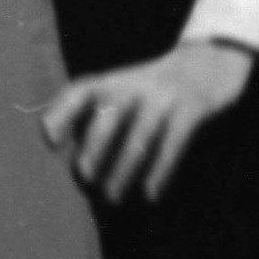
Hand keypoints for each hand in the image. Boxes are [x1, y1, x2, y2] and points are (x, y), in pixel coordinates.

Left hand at [41, 39, 254, 204]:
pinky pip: (173, 145)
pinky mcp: (191, 110)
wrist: (207, 61)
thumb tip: (78, 167)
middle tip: (84, 178)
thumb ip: (94, 118)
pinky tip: (150, 194)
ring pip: (139, 138)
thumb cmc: (148, 90)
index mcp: (107, 82)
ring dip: (123, 169)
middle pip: (108, 117)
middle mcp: (131, 87)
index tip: (50, 141)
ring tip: (112, 197)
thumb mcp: (119, 91)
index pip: (78, 93)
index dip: (61, 114)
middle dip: (93, 148)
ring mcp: (163, 98)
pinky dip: (160, 171)